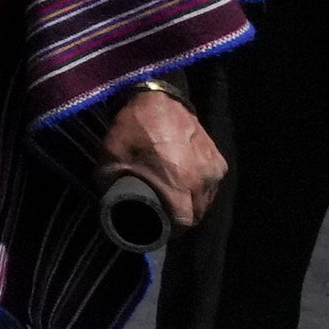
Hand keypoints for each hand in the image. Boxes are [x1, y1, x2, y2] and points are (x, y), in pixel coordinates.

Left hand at [98, 87, 225, 227]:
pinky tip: (186, 184)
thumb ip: (110, 187)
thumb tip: (109, 207)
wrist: (157, 99)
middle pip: (197, 214)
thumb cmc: (133, 130)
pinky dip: (200, 189)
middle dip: (181, 218)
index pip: (184, 222)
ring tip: (174, 199)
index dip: (171, 229)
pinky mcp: (218, 159)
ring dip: (192, 204)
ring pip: (206, 200)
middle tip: (164, 214)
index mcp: (178, 184)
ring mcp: (213, 169)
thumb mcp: (110, 161)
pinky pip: (211, 184)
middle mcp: (201, 180)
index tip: (160, 227)